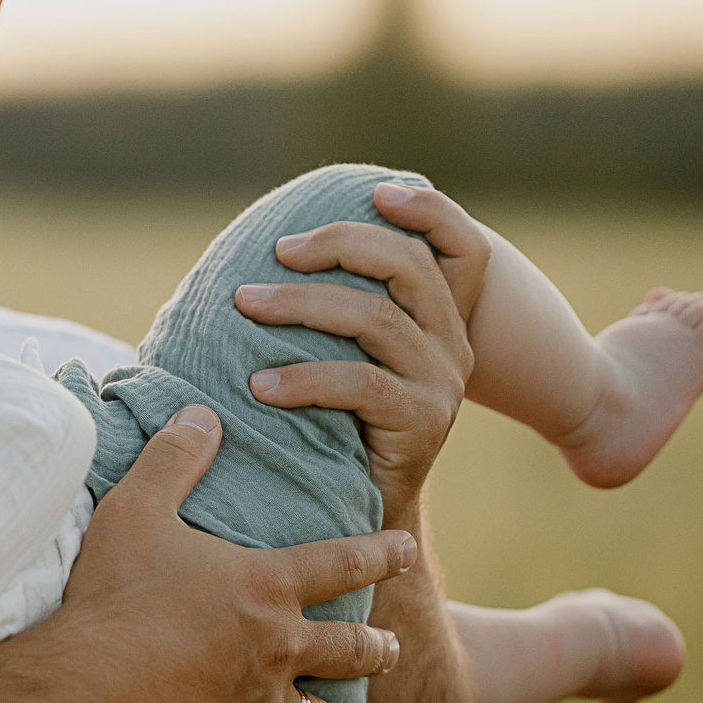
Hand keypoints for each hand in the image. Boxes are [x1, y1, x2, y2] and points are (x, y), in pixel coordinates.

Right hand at [61, 405, 412, 702]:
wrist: (87, 687)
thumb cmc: (114, 594)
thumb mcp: (138, 509)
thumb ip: (176, 458)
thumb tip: (204, 415)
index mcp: (266, 587)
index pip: (341, 563)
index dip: (379, 553)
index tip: (406, 550)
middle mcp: (276, 649)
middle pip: (349, 650)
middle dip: (376, 648)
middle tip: (390, 648)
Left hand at [233, 182, 490, 519]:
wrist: (359, 511)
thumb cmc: (330, 425)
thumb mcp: (337, 355)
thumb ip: (331, 308)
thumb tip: (267, 251)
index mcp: (438, 318)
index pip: (458, 246)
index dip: (429, 211)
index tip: (375, 191)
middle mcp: (451, 343)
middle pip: (407, 267)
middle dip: (338, 246)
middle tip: (275, 251)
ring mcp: (443, 383)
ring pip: (375, 319)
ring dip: (301, 306)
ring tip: (244, 305)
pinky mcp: (423, 423)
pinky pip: (361, 384)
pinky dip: (304, 379)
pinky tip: (259, 385)